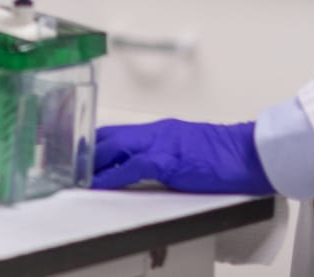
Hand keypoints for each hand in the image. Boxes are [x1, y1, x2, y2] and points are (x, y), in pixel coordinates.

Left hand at [91, 119, 272, 193]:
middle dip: (84, 150)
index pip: (116, 131)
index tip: (76, 150)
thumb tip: (144, 167)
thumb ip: (164, 153)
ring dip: (91, 161)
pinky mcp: (168, 161)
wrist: (249, 153)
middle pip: (108, 136)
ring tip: (73, 174)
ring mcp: (160, 144)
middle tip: (65, 162)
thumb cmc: (225, 154)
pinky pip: (131, 167)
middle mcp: (155, 132)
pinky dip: (111, 175)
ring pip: (114, 146)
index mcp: (159, 129)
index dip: (92, 140)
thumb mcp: (187, 149)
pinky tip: (97, 183)